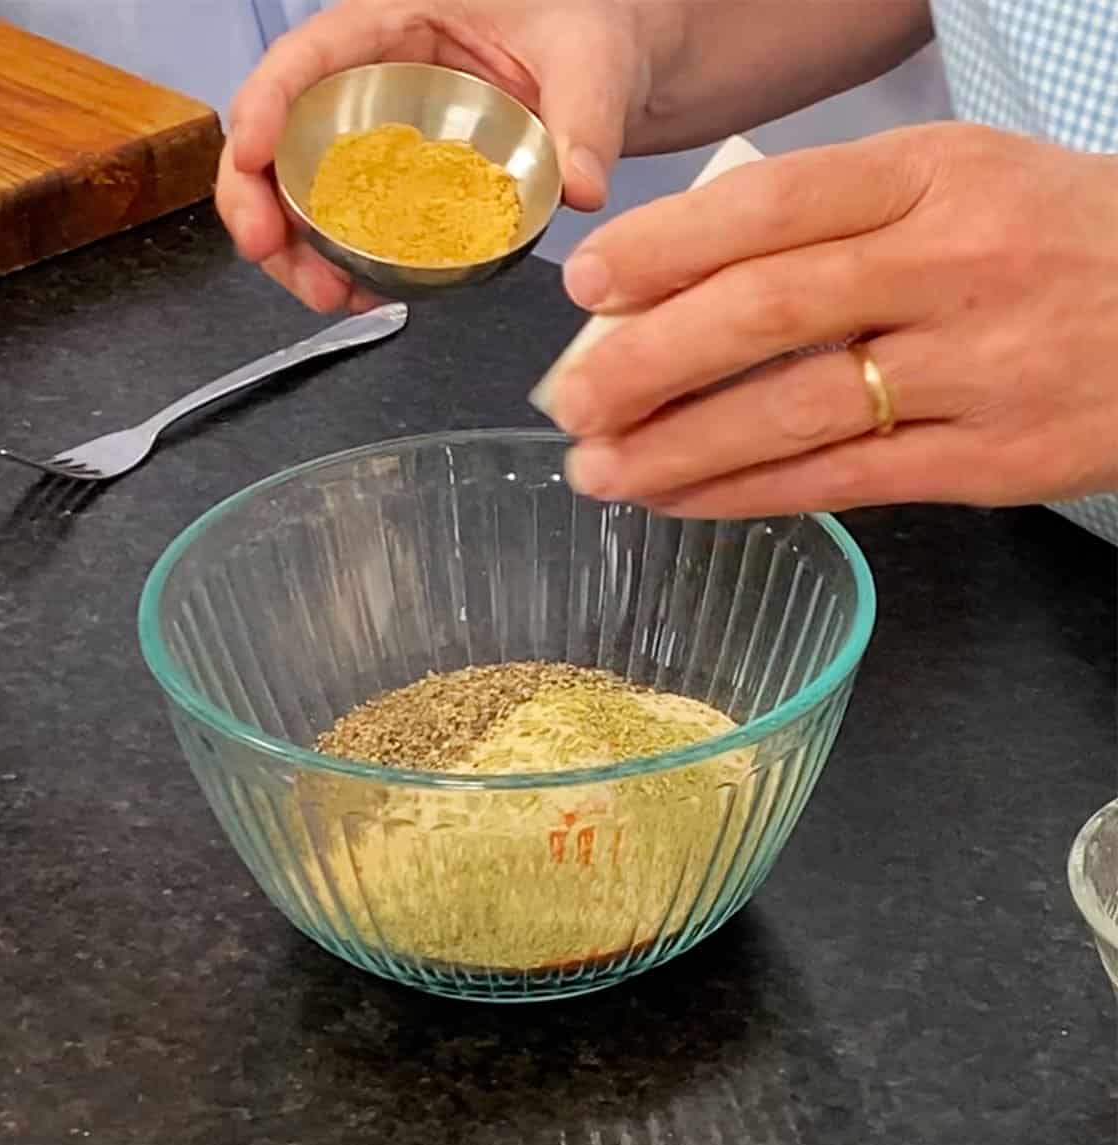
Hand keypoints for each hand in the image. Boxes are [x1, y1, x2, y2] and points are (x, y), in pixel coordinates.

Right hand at [216, 0, 649, 311]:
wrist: (600, 69)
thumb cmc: (580, 31)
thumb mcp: (586, 57)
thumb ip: (585, 115)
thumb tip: (582, 187)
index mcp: (393, 24)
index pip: (306, 56)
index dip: (265, 105)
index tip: (249, 155)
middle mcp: (371, 86)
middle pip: (282, 135)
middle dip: (259, 197)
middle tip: (268, 250)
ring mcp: (380, 144)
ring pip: (305, 194)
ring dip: (299, 252)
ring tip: (327, 295)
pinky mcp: (400, 191)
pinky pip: (353, 229)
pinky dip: (345, 267)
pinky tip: (359, 295)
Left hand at [549, 125, 1117, 514]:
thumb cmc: (1045, 240)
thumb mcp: (953, 186)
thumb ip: (831, 225)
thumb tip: (676, 289)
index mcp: (934, 174)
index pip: (771, 206)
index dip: (664, 246)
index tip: (585, 284)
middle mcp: (953, 266)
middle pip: (768, 312)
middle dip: (647, 361)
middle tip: (568, 401)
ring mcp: (977, 369)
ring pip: (794, 412)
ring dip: (680, 448)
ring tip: (600, 469)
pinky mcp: (990, 462)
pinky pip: (841, 483)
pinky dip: (746, 494)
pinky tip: (680, 499)